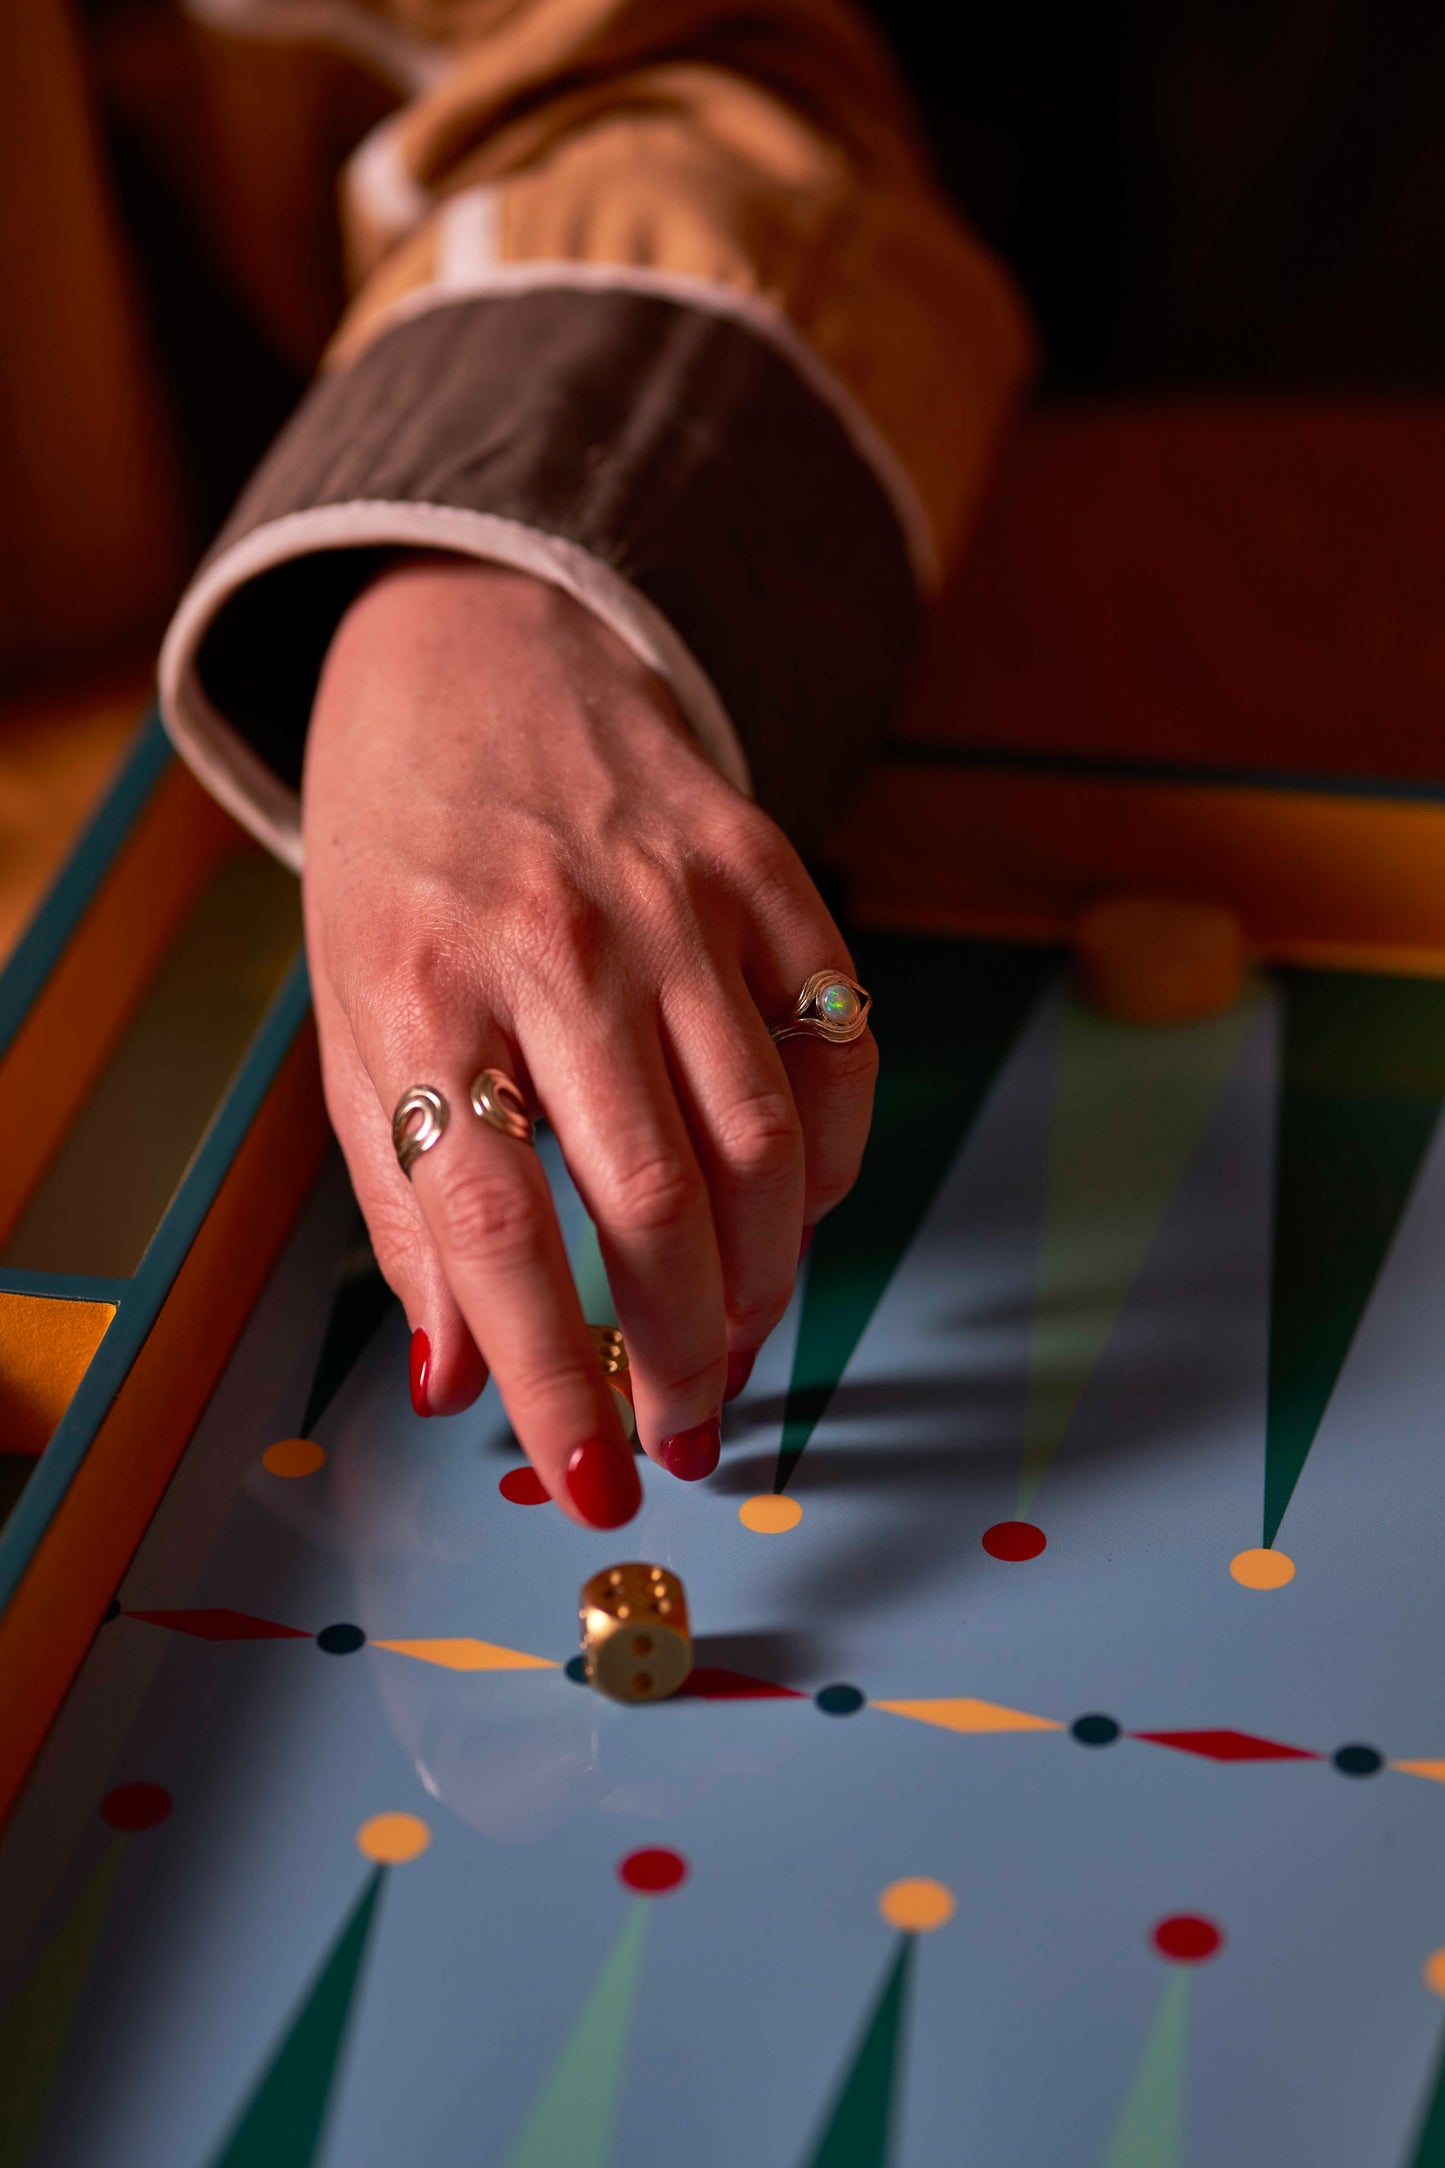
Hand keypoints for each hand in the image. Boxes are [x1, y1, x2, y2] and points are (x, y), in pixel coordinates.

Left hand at [301, 557, 875, 1526]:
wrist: (477, 660)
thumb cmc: (404, 873)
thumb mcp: (353, 1028)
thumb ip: (403, 1202)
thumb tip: (453, 1381)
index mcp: (420, 994)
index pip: (497, 1227)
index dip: (552, 1376)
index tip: (594, 1485)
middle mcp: (556, 944)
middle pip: (655, 1198)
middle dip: (683, 1353)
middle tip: (684, 1432)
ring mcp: (674, 899)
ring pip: (767, 1137)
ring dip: (768, 1278)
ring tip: (734, 1343)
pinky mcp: (765, 866)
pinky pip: (838, 1040)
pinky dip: (836, 1156)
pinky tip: (797, 1211)